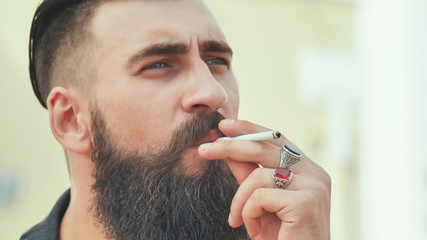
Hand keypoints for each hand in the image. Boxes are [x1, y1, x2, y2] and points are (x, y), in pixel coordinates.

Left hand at [198, 119, 330, 239]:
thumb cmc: (281, 237)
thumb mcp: (259, 202)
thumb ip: (247, 175)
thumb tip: (227, 150)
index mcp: (308, 169)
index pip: (276, 139)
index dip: (249, 129)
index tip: (223, 126)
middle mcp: (315, 173)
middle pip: (265, 148)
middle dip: (230, 147)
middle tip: (203, 150)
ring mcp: (314, 186)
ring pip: (258, 175)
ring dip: (239, 200)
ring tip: (237, 220)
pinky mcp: (306, 202)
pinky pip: (260, 196)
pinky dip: (249, 213)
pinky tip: (252, 230)